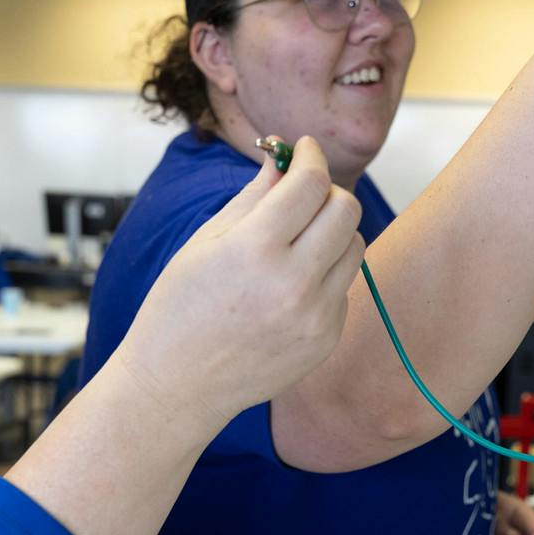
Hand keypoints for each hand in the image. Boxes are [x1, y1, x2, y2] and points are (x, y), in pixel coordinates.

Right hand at [110, 135, 363, 433]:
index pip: (311, 182)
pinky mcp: (326, 338)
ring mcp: (315, 315)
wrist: (178, 384)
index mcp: (255, 249)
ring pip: (354, 245)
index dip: (311, 156)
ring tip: (297, 241)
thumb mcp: (205, 242)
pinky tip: (290, 286)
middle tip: (303, 195)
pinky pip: (344, 286)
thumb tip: (284, 159)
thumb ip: (254, 197)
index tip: (304, 150)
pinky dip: (326, 273)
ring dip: (332, 231)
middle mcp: (293, 282)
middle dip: (326, 191)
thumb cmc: (179, 308)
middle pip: (346, 208)